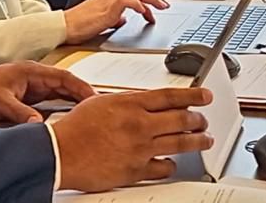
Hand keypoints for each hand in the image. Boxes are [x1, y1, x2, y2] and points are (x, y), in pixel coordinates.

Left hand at [0, 62, 94, 124]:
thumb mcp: (1, 103)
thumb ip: (21, 113)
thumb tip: (39, 125)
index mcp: (32, 72)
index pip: (64, 78)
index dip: (81, 87)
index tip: (94, 98)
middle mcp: (36, 76)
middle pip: (67, 84)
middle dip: (83, 95)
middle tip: (100, 108)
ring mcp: (34, 85)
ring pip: (62, 92)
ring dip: (76, 100)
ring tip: (91, 113)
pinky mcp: (31, 94)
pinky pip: (53, 99)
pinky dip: (64, 105)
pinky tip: (73, 115)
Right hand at [53, 87, 213, 191]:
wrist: (60, 153)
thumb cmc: (75, 128)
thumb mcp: (101, 102)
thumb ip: (126, 102)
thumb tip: (143, 103)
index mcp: (130, 104)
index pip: (170, 96)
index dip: (193, 96)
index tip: (204, 96)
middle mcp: (139, 124)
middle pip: (182, 119)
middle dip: (198, 120)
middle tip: (204, 120)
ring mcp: (140, 148)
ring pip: (180, 143)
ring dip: (197, 141)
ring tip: (204, 140)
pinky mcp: (136, 170)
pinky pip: (164, 167)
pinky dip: (172, 164)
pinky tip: (173, 163)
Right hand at [64, 0, 169, 43]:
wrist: (65, 26)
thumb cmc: (79, 25)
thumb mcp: (102, 21)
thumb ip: (114, 18)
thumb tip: (124, 20)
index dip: (148, 0)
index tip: (154, 10)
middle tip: (165, 4)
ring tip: (162, 6)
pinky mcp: (109, 5)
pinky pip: (128, 1)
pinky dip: (139, 4)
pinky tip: (145, 11)